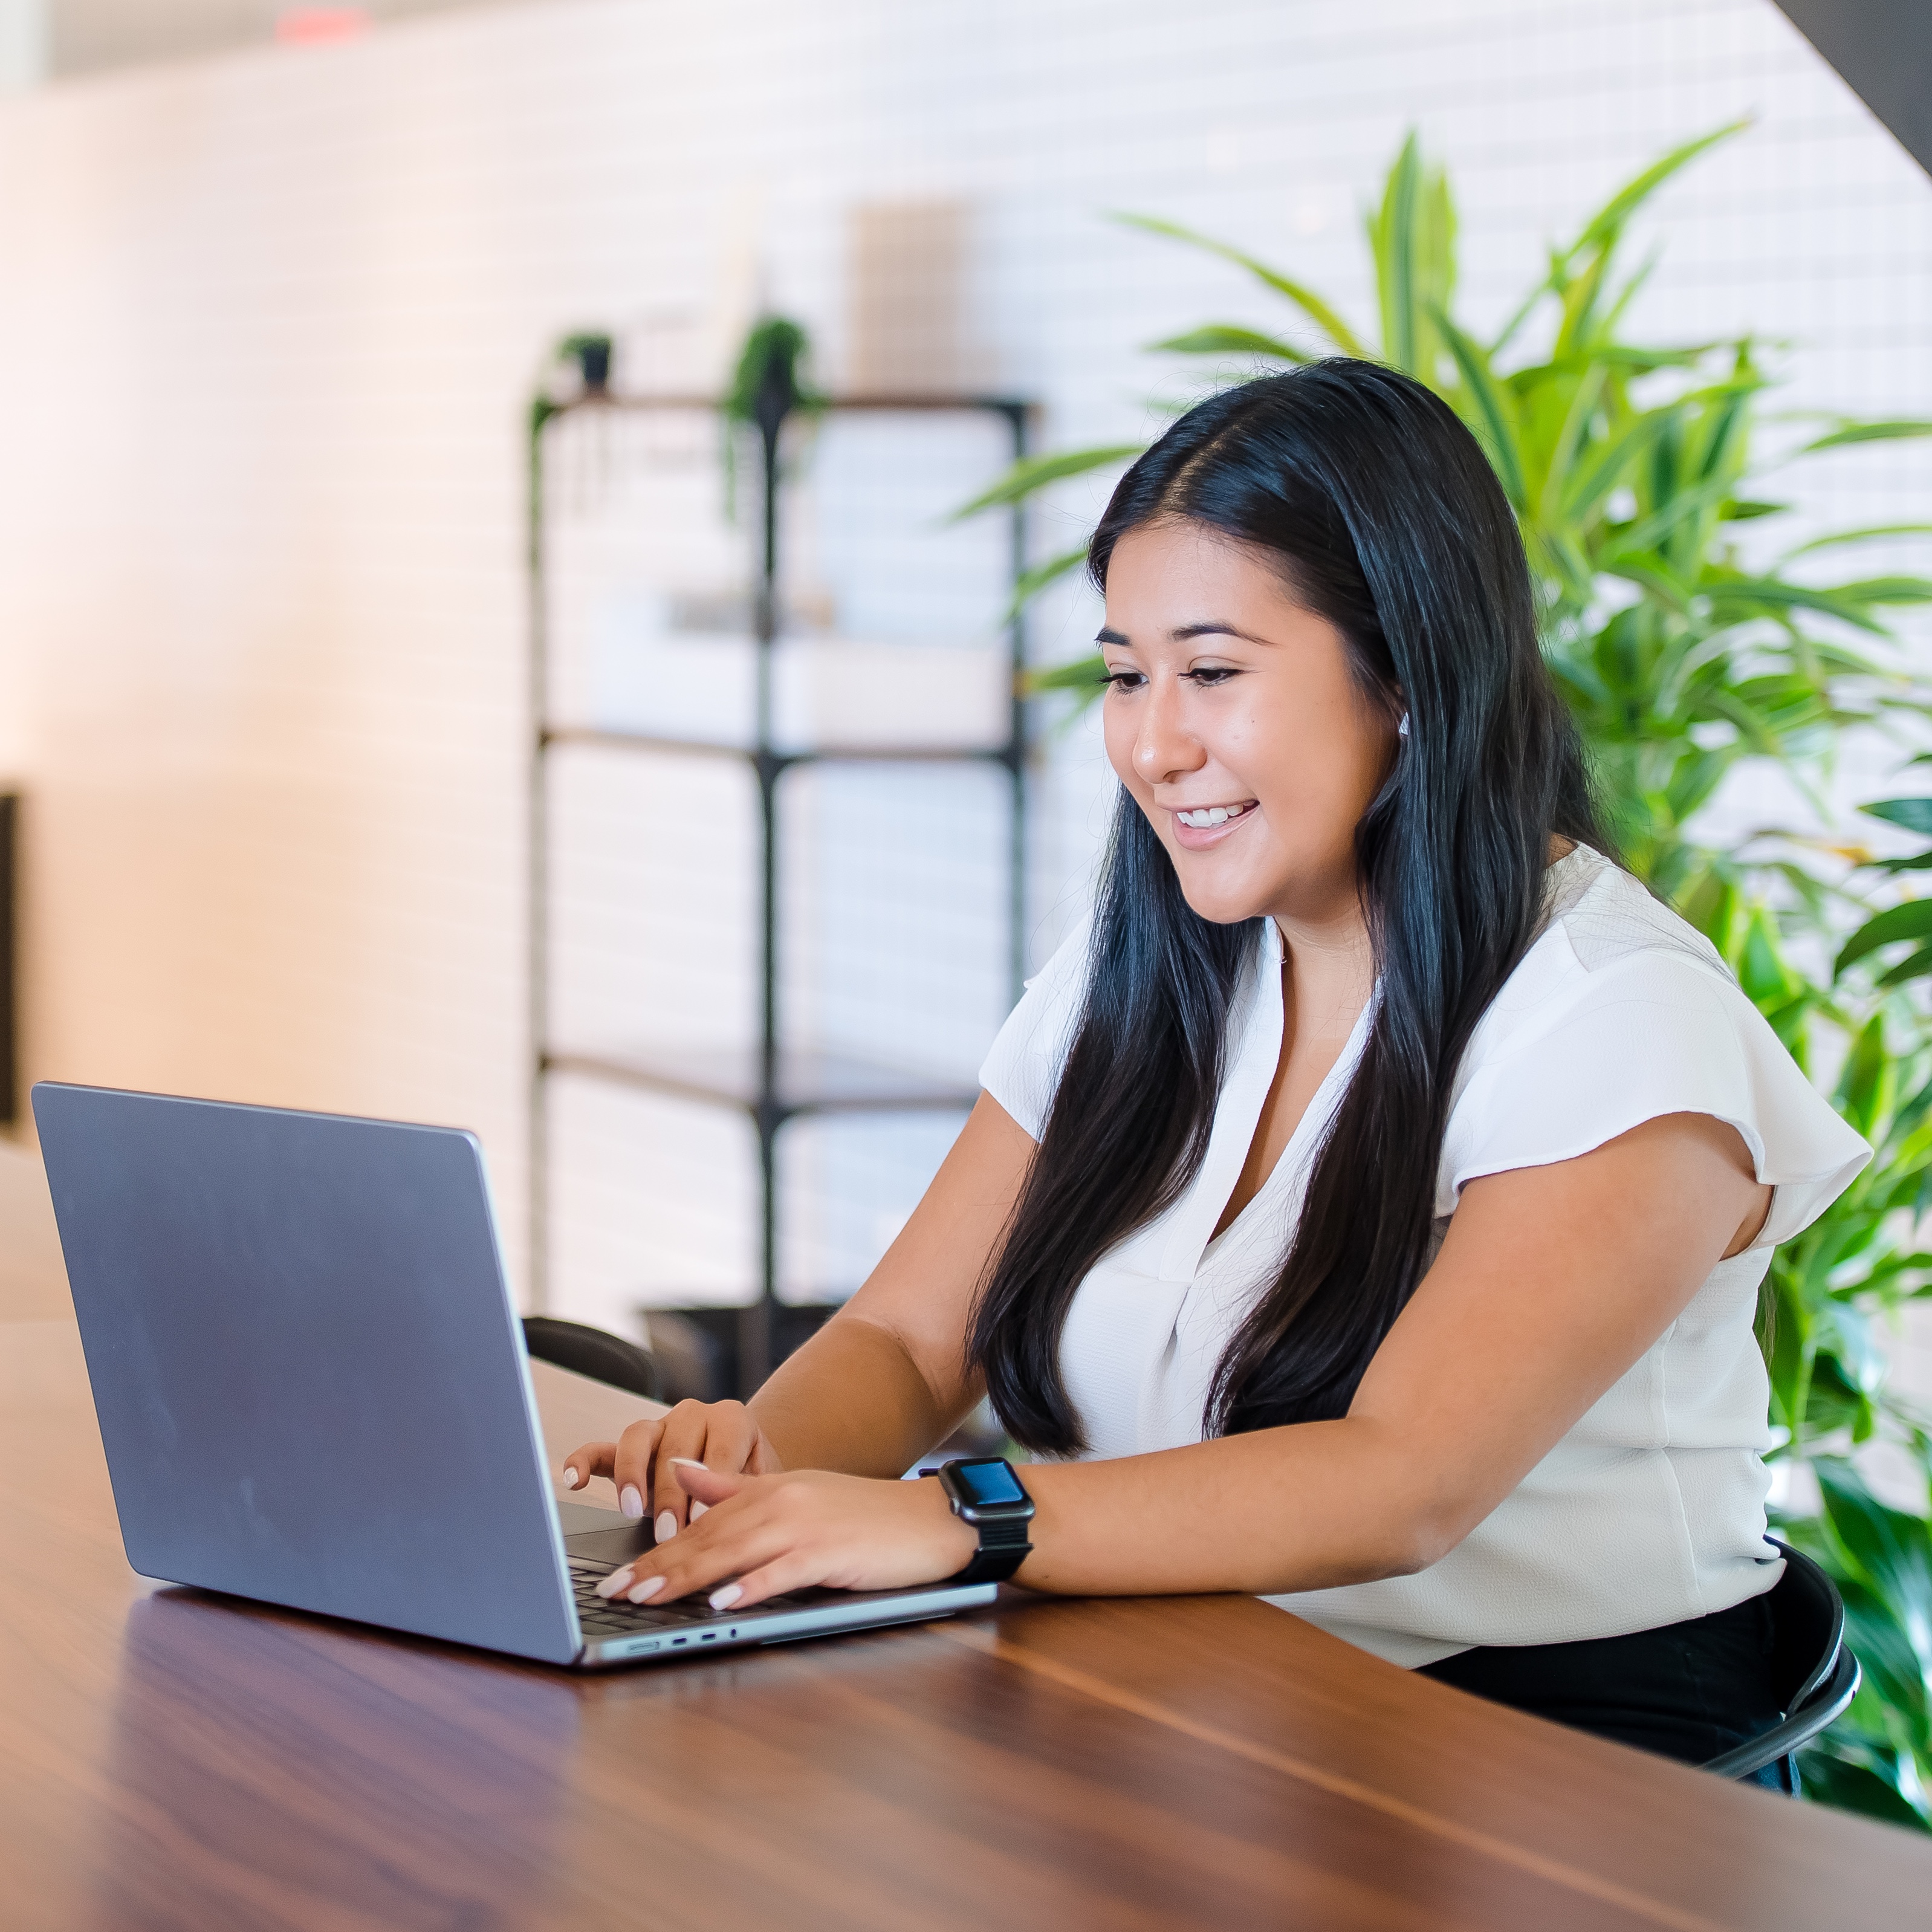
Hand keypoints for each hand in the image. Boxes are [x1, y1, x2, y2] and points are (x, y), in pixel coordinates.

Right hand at [561, 1400, 784, 1542]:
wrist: (743, 1460)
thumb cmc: (751, 1475)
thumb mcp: (759, 1483)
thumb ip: (743, 1493)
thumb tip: (726, 1520)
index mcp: (731, 1419)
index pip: (720, 1449)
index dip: (712, 1486)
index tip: (703, 1521)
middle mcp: (692, 1415)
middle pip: (676, 1447)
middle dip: (671, 1493)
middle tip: (668, 1531)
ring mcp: (658, 1427)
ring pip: (636, 1437)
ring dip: (632, 1475)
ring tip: (630, 1509)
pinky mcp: (628, 1447)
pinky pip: (601, 1448)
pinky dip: (584, 1460)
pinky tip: (576, 1480)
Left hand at [591, 1464, 978, 1612]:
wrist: (928, 1518)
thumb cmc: (862, 1516)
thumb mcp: (795, 1495)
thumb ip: (734, 1488)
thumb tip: (680, 1473)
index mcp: (768, 1490)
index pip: (699, 1523)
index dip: (654, 1550)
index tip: (615, 1576)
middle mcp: (780, 1502)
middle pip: (706, 1538)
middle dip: (655, 1568)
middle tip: (613, 1593)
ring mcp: (805, 1526)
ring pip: (733, 1552)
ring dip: (686, 1578)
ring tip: (647, 1600)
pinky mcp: (831, 1551)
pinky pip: (783, 1570)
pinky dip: (751, 1587)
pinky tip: (723, 1603)